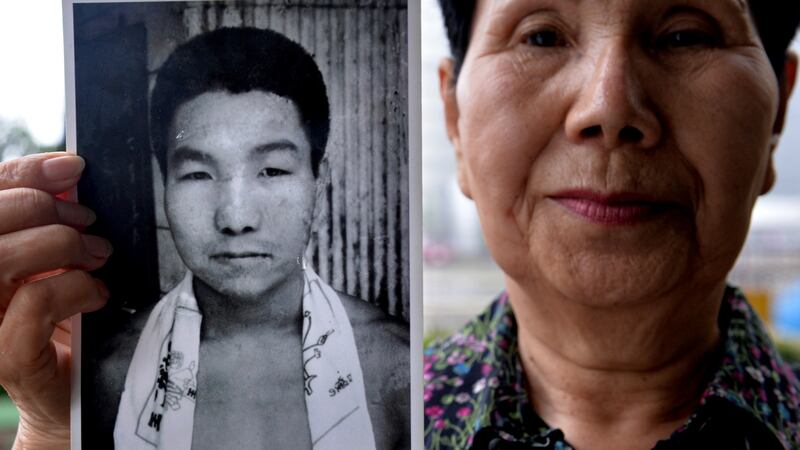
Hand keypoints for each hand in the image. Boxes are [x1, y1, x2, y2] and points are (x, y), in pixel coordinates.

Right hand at [0, 153, 111, 448]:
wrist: (65, 395)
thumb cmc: (57, 326)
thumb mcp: (49, 265)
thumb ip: (46, 225)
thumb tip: (68, 178)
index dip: (24, 174)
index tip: (71, 167)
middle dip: (46, 209)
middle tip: (88, 222)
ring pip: (1, 259)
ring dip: (60, 246)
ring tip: (96, 256)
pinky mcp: (4, 358)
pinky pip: (35, 303)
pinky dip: (74, 288)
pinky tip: (96, 295)